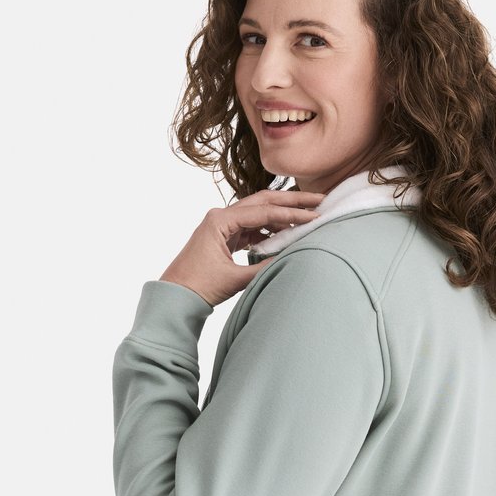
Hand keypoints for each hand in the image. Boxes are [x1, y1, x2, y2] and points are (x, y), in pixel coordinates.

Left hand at [158, 189, 325, 306]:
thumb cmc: (199, 287)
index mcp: (220, 220)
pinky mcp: (225, 237)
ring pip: (259, 213)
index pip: (264, 212)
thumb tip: (292, 256)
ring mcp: (222, 225)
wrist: (175, 297)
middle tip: (319, 199)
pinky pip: (252, 227)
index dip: (292, 214)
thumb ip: (265, 266)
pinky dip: (270, 229)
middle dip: (292, 201)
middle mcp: (221, 216)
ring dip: (282, 215)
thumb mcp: (236, 279)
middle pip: (263, 202)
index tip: (315, 215)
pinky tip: (286, 234)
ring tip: (307, 216)